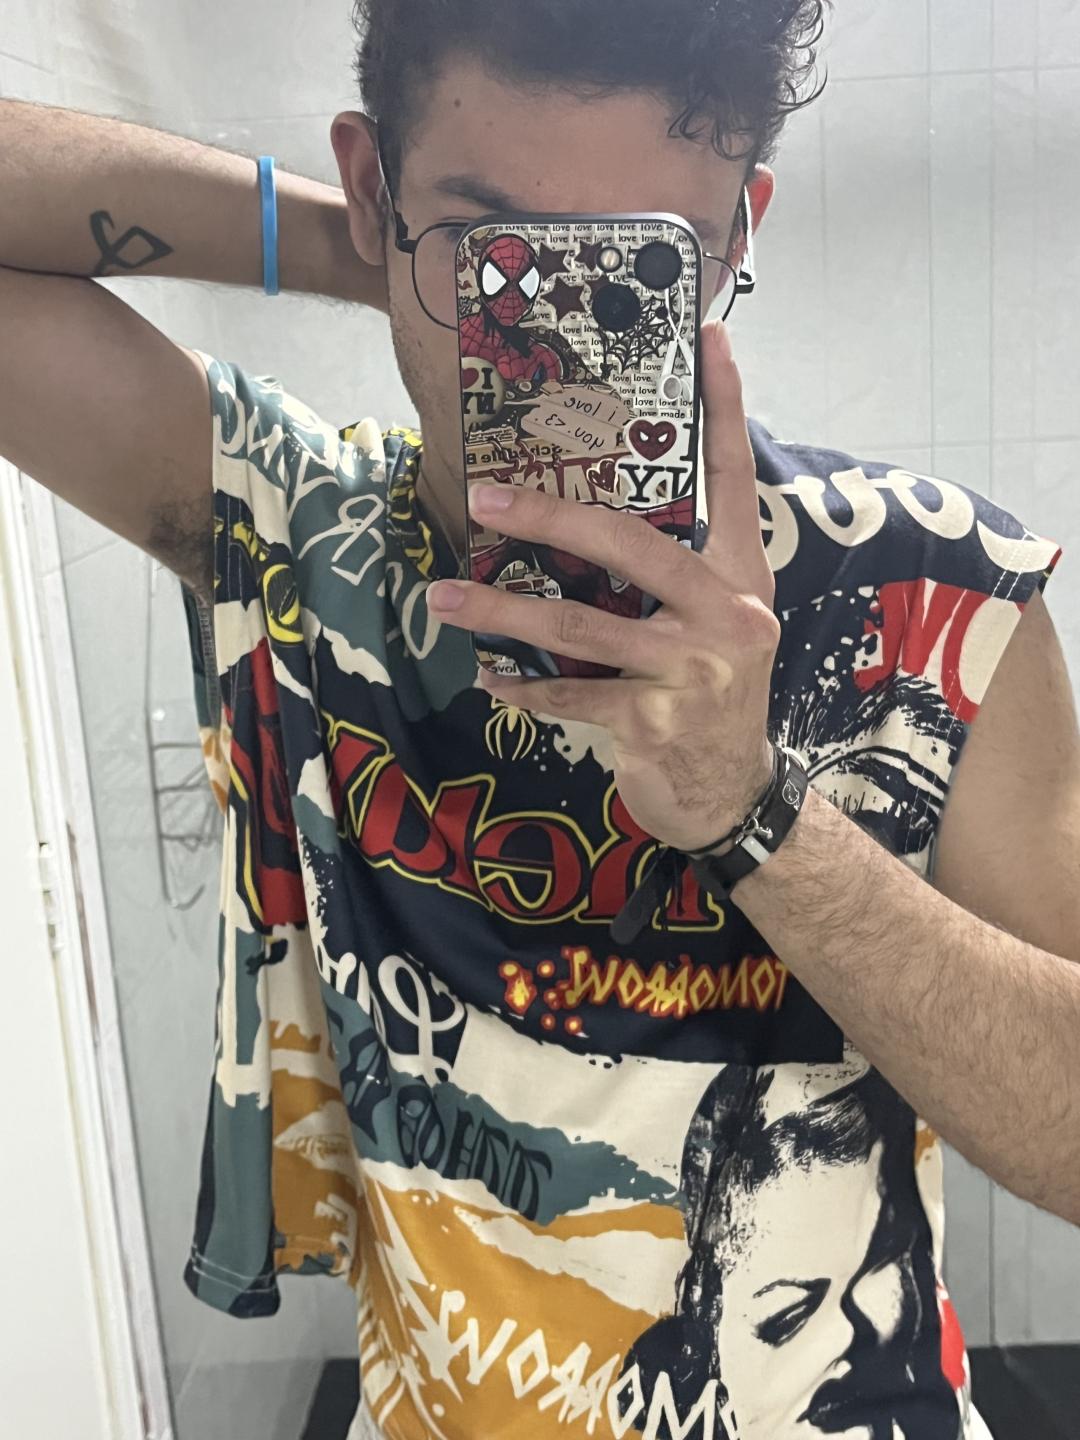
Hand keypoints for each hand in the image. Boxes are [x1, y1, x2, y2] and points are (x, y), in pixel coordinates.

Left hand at [427, 319, 778, 853]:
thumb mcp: (714, 626)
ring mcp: (693, 668)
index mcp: (744, 574)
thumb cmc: (712, 696)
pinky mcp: (654, 720)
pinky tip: (487, 675)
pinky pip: (567, 693)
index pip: (734, 477)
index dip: (725, 405)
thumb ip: (671, 578)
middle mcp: (727, 611)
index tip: (707, 334)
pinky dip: (520, 686)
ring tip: (445, 595)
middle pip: (628, 544)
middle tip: (483, 498)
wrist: (732, 793)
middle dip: (548, 516)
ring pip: (579, 623)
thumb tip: (581, 527)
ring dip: (501, 610)